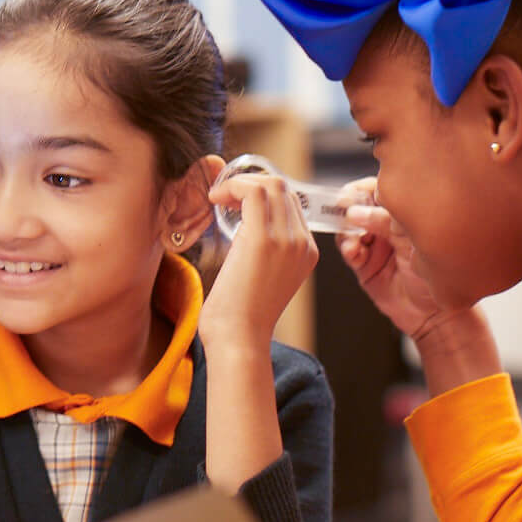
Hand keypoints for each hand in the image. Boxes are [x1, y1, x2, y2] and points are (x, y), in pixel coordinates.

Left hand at [205, 172, 317, 345]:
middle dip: (249, 183)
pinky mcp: (263, 241)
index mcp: (306, 251)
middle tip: (223, 197)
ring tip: (219, 198)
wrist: (239, 339)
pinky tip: (215, 199)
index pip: (290, 202)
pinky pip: (252, 192)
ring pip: (270, 184)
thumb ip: (262, 246)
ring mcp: (287, 241)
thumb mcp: (262, 273)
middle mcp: (302, 243)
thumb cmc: (241, 313)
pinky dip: (231, 187)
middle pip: (283, 188)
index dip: (260, 191)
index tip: (233, 201)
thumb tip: (242, 219)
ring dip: (239, 183)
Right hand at [333, 180, 452, 339]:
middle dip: (348, 208)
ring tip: (354, 238)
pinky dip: (349, 249)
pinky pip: (350, 252)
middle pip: (357, 207)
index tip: (351, 193)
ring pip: (349, 229)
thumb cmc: (440, 274)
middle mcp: (386, 226)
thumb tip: (360, 210)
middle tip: (345, 210)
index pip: (378, 192)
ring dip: (347, 230)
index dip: (362, 190)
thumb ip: (389, 222)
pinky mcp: (364, 266)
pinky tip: (355, 251)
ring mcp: (374, 245)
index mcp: (403, 214)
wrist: (437, 313)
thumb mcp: (416, 240)